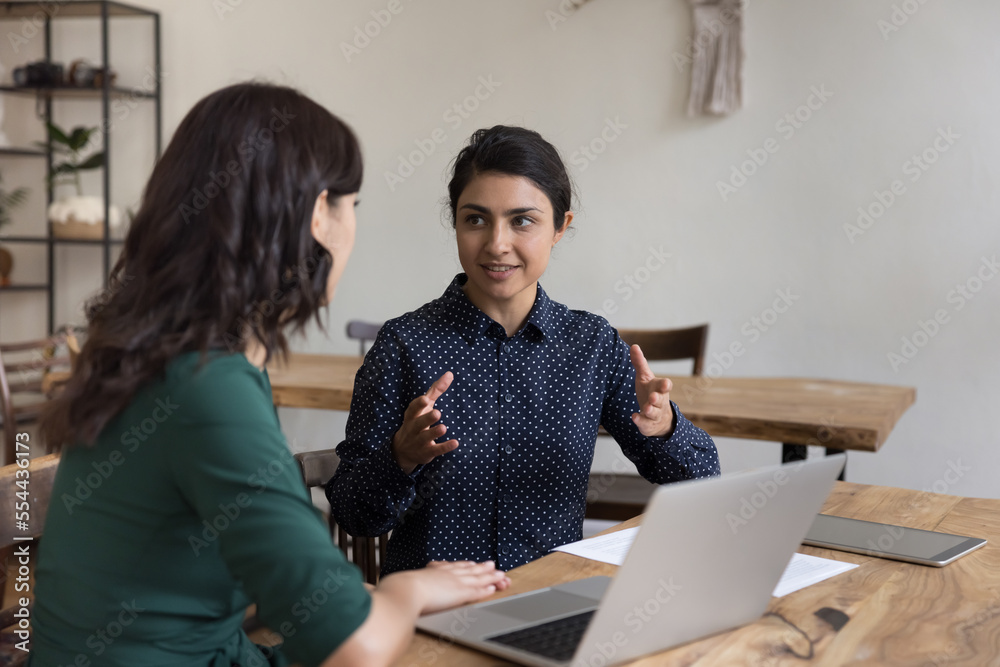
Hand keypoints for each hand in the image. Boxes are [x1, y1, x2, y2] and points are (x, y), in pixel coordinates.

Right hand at [324, 561, 508, 665]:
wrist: (397, 595)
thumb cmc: (390, 594)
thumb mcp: (387, 590)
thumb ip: (383, 591)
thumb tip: (366, 591)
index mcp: (426, 574)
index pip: (447, 568)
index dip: (460, 566)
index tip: (468, 564)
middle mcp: (441, 575)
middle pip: (466, 570)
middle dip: (480, 568)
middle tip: (493, 565)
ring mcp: (451, 583)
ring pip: (477, 577)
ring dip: (490, 576)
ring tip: (501, 574)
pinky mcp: (460, 593)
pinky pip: (478, 590)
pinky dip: (488, 587)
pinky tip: (497, 586)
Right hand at [391, 372, 459, 473]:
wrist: (402, 451)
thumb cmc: (417, 421)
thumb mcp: (424, 406)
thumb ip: (436, 390)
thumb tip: (450, 374)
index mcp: (412, 415)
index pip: (413, 409)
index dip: (418, 405)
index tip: (425, 399)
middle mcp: (413, 428)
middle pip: (419, 423)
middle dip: (426, 419)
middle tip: (437, 413)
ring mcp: (419, 441)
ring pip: (425, 437)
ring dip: (434, 433)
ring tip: (443, 428)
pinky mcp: (427, 452)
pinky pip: (436, 450)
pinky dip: (445, 447)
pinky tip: (455, 443)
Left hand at [630, 345, 674, 437]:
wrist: (659, 418)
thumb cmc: (650, 392)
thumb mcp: (645, 378)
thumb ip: (640, 363)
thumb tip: (634, 346)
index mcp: (659, 389)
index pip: (665, 386)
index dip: (665, 385)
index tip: (666, 383)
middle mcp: (659, 402)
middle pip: (660, 400)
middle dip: (657, 398)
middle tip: (653, 396)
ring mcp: (655, 414)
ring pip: (654, 413)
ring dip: (650, 410)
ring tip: (645, 408)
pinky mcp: (648, 424)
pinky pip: (645, 424)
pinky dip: (640, 421)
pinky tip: (634, 417)